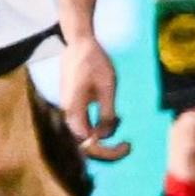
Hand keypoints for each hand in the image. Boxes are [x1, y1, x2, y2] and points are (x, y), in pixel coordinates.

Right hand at [51, 36, 129, 160]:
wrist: (79, 44)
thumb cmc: (95, 62)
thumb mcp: (107, 88)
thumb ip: (107, 114)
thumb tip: (105, 135)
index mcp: (74, 109)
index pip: (88, 144)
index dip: (107, 150)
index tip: (127, 145)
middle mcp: (67, 112)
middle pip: (84, 142)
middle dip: (105, 148)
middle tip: (127, 145)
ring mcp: (67, 108)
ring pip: (83, 133)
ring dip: (102, 135)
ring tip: (120, 122)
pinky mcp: (71, 104)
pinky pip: (83, 123)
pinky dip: (97, 126)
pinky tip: (112, 116)